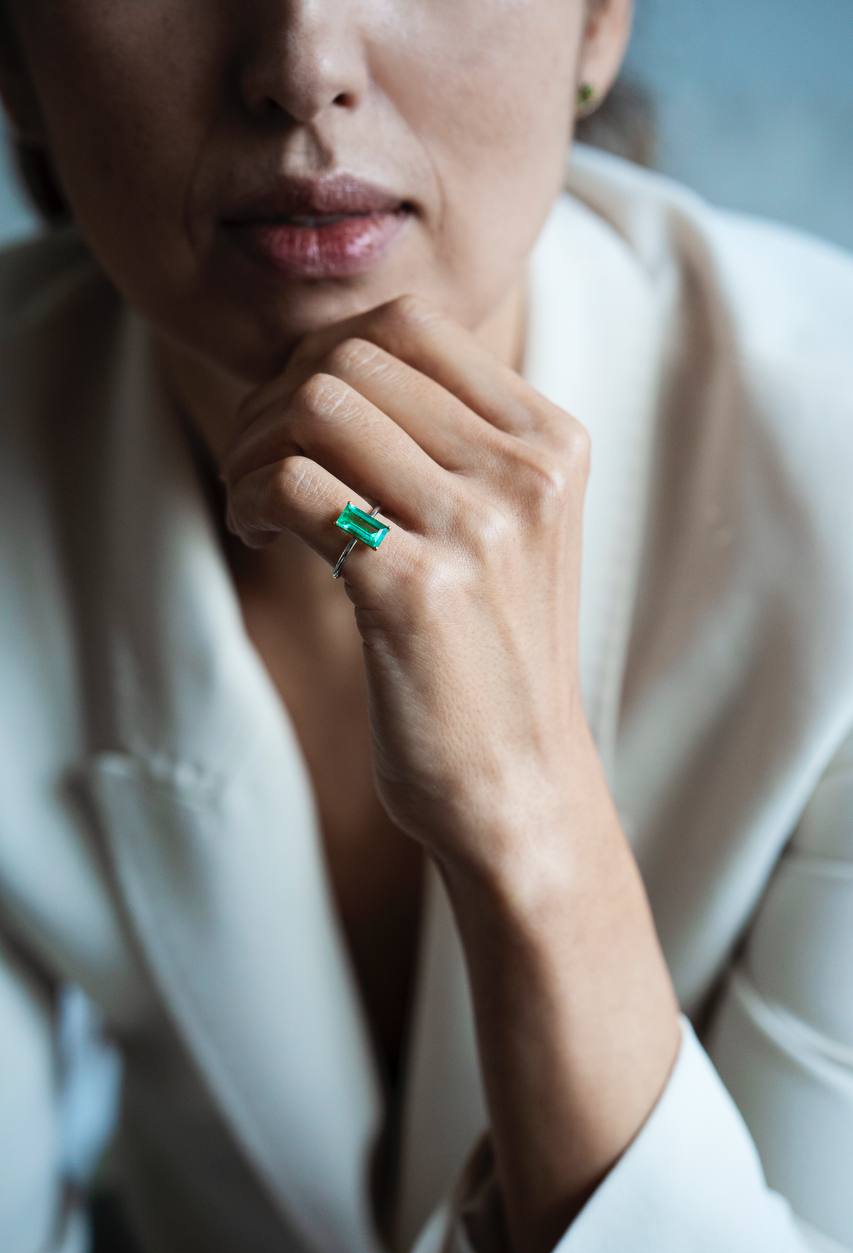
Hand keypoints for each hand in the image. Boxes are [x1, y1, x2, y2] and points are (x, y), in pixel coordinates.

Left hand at [220, 293, 593, 882]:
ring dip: (253, 447)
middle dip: (274, 400)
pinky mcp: (415, 589)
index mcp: (553, 442)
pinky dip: (250, 499)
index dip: (326, 357)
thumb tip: (324, 364)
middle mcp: (526, 472)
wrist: (519, 786)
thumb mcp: (508, 529)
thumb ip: (451, 442)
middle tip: (259, 466)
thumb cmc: (492, 657)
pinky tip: (260, 536)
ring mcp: (477, 528)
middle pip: (352, 357)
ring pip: (314, 407)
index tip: (299, 422)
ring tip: (255, 504)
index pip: (411, 325)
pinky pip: (293, 485)